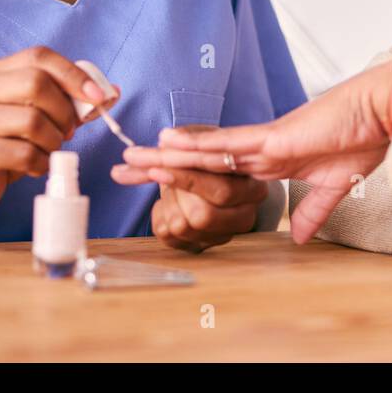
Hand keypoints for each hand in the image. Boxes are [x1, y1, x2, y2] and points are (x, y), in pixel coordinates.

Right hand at [0, 46, 116, 219]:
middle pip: (35, 83)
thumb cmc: (7, 143)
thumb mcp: (37, 115)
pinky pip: (23, 154)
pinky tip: (36, 166)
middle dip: (64, 111)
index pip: (38, 56)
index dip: (73, 74)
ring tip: (49, 151)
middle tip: (68, 132)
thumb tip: (112, 91)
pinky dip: (41, 163)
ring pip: (31, 121)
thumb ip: (69, 101)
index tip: (97, 97)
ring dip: (53, 141)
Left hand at [110, 162, 266, 252]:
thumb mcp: (196, 146)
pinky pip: (169, 238)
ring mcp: (224, 236)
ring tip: (171, 188)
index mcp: (253, 189)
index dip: (187, 181)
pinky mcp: (203, 247)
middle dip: (175, 195)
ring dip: (167, 204)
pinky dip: (160, 217)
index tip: (157, 169)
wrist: (210, 175)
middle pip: (202, 217)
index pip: (222, 191)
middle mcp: (245, 217)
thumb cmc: (207, 158)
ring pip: (182, 228)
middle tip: (164, 175)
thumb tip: (138, 152)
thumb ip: (170, 149)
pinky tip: (169, 204)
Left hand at [114, 60, 391, 242]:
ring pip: (205, 150)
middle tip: (122, 168)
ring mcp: (264, 141)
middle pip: (199, 159)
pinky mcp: (273, 138)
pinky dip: (197, 144)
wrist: (384, 113)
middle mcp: (260, 149)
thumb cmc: (364, 138)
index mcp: (273, 160)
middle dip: (160, 164)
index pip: (218, 170)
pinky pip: (227, 144)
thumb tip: (298, 238)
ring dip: (167, 155)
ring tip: (130, 157)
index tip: (157, 178)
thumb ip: (313, 211)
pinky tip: (168, 142)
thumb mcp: (334, 186)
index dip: (186, 173)